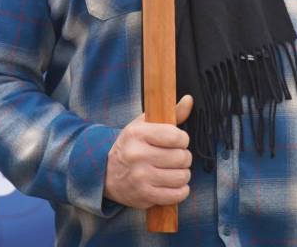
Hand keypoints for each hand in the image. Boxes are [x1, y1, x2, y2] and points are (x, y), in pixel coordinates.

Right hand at [104, 94, 193, 208]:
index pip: (175, 136)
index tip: (178, 141)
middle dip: (184, 157)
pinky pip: (175, 195)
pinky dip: (181, 190)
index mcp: (138, 134)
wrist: (106, 173)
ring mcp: (140, 178)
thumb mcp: (144, 125)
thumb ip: (171, 113)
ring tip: (176, 170)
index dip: (183, 139)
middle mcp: (138, 156)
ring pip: (181, 177)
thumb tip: (189, 100)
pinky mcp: (144, 196)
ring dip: (184, 174)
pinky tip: (175, 184)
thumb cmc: (131, 145)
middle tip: (178, 156)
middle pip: (181, 157)